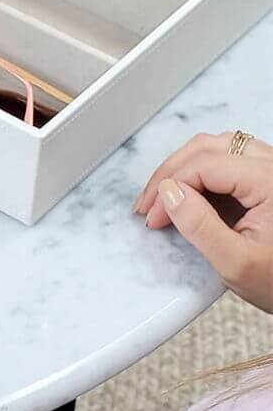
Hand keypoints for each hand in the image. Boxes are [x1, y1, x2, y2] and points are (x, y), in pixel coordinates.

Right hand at [134, 131, 272, 312]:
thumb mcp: (236, 263)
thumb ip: (199, 226)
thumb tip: (168, 194)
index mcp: (271, 183)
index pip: (205, 165)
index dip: (169, 187)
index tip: (152, 217)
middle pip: (208, 147)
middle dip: (170, 173)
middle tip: (148, 204)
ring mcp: (272, 170)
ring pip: (217, 148)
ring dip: (184, 169)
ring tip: (165, 198)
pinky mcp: (268, 180)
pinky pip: (229, 161)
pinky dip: (201, 175)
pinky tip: (188, 199)